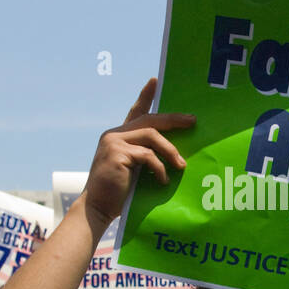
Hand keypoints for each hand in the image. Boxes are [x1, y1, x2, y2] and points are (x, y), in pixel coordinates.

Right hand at [83, 79, 193, 225]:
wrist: (96, 208)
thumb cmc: (118, 193)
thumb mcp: (132, 169)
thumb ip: (144, 156)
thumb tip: (174, 155)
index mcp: (118, 136)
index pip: (135, 111)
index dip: (145, 95)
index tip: (155, 80)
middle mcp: (114, 134)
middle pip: (150, 119)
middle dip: (173, 119)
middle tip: (192, 121)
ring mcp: (114, 142)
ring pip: (151, 136)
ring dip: (170, 150)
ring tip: (181, 165)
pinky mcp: (117, 154)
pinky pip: (147, 156)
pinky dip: (159, 169)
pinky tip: (162, 181)